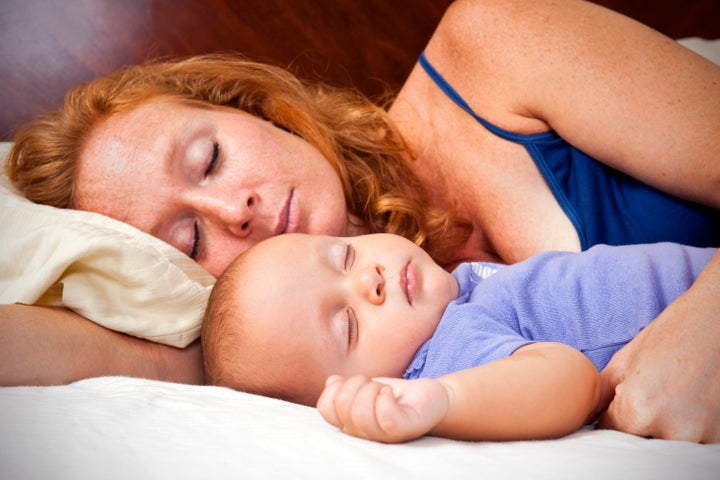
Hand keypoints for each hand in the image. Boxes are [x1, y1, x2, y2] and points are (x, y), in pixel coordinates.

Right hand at [316, 375, 449, 442]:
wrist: (430, 400)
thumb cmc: (396, 396)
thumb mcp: (366, 387)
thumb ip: (345, 387)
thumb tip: (331, 382)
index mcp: (350, 422)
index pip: (325, 408)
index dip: (334, 389)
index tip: (352, 382)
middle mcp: (362, 432)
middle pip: (341, 406)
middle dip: (355, 383)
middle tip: (372, 383)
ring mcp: (382, 434)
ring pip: (359, 412)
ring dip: (371, 389)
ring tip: (383, 389)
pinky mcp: (403, 429)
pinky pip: (384, 416)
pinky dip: (384, 397)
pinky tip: (390, 392)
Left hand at [599, 276, 719, 442]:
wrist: (718, 321)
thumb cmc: (671, 335)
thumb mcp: (625, 363)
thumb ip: (601, 396)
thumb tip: (584, 416)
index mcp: (638, 411)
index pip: (609, 432)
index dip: (610, 417)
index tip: (617, 405)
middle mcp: (670, 431)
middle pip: (638, 442)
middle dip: (636, 425)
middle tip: (648, 396)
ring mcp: (700, 436)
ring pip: (665, 444)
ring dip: (663, 429)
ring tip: (671, 397)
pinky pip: (691, 442)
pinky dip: (686, 428)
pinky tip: (687, 401)